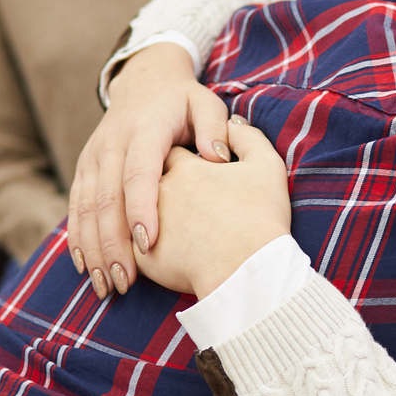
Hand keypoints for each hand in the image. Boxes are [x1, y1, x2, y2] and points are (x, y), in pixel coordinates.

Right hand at [69, 43, 230, 298]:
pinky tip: (86, 268)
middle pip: (106, 199)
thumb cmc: (183, 101)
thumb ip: (214, 126)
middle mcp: (112, 145)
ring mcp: (93, 157)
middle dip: (113, 244)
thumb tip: (217, 157)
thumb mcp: (205, 102)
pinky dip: (78, 238)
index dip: (140, 208)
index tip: (149, 244)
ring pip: (85, 208)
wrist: (144, 82)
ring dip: (94, 249)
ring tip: (107, 286)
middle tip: (125, 282)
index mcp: (144, 131)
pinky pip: (75, 206)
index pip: (138, 173)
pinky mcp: (84, 169)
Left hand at [135, 117, 291, 296]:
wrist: (248, 271)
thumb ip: (247, 138)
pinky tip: (140, 257)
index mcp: (185, 167)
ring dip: (133, 222)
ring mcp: (146, 222)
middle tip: (165, 203)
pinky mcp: (144, 257)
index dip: (176, 160)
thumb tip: (234, 125)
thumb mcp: (266, 166)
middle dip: (147, 190)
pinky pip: (129, 249)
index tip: (183, 170)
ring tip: (151, 235)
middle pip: (143, 182)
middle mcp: (160, 190)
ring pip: (130, 216)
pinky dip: (130, 250)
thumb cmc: (260, 218)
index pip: (169, 154)